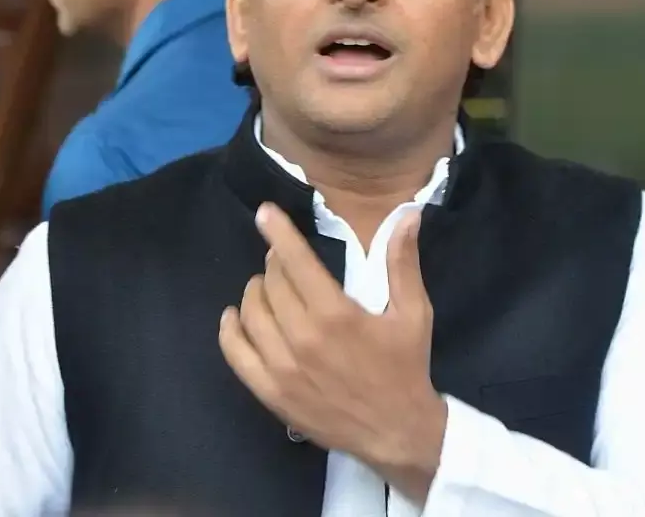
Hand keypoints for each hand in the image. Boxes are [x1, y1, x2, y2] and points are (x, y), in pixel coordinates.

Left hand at [218, 203, 445, 499]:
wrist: (397, 432)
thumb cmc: (405, 367)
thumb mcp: (413, 313)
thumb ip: (402, 262)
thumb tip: (407, 214)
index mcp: (337, 315)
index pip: (296, 262)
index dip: (278, 233)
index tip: (265, 212)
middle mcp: (303, 338)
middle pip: (271, 284)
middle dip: (275, 264)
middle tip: (285, 262)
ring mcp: (282, 368)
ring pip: (251, 313)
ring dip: (255, 291)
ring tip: (267, 287)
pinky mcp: (270, 393)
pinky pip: (236, 353)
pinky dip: (230, 329)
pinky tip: (235, 318)